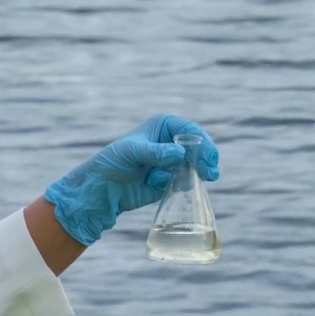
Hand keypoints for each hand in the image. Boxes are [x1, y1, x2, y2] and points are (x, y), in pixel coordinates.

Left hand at [43, 114, 219, 245]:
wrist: (102, 189)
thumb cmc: (113, 162)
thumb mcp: (132, 153)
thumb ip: (156, 152)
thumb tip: (180, 153)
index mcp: (163, 126)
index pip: (189, 130)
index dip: (202, 142)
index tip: (208, 158)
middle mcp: (171, 142)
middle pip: (199, 147)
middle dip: (206, 159)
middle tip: (211, 173)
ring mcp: (173, 162)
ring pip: (196, 165)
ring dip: (197, 173)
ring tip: (201, 179)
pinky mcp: (172, 180)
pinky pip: (187, 181)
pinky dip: (183, 185)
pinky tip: (168, 187)